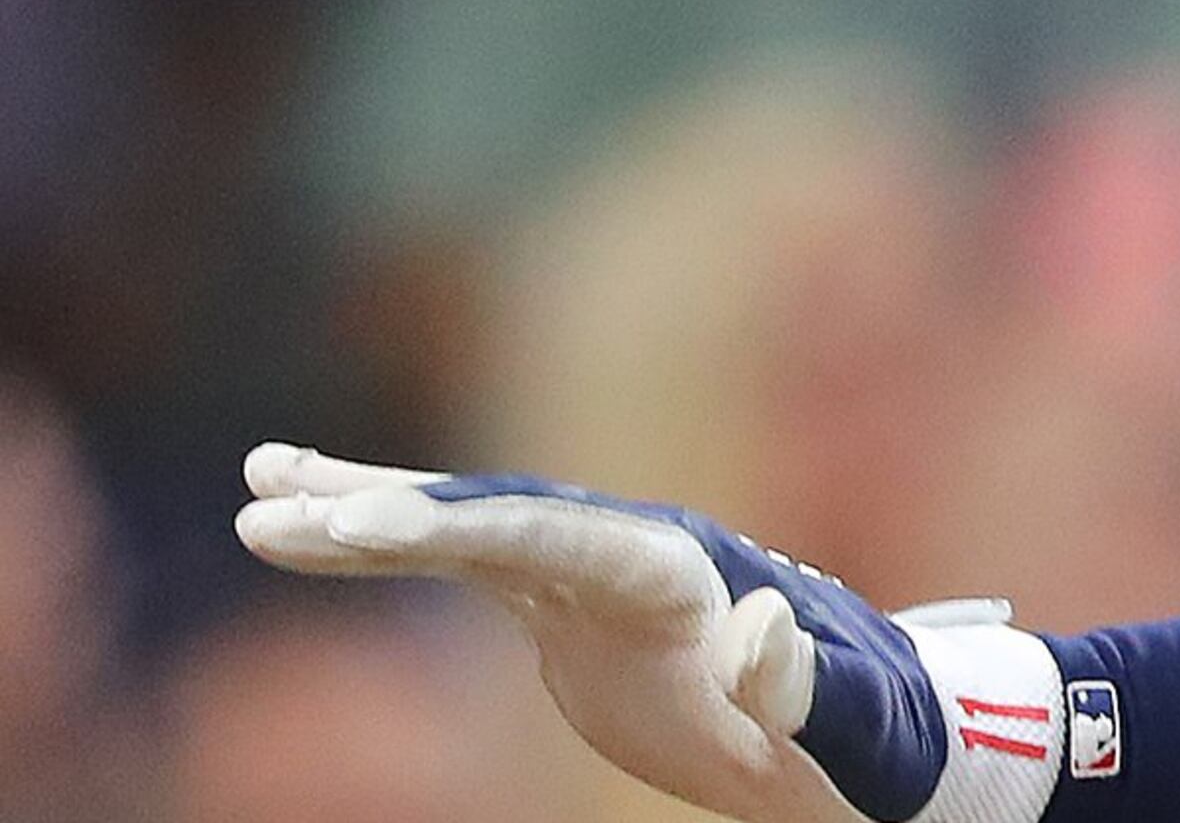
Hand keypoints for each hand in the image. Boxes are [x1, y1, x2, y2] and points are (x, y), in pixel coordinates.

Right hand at [235, 445, 1065, 822]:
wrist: (868, 735)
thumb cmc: (868, 740)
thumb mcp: (850, 728)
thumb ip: (806, 686)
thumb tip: (754, 633)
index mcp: (687, 574)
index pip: (559, 537)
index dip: (470, 529)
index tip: (374, 526)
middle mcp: (635, 550)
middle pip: (499, 513)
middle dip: (393, 509)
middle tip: (277, 505)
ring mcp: (598, 569)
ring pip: (470, 521)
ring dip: (367, 507)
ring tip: (261, 488)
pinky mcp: (569, 602)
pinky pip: (464, 559)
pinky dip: (389, 541)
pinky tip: (311, 528)